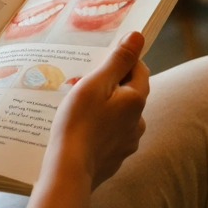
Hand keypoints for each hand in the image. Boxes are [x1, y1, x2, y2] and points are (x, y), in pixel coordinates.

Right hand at [45, 31, 148, 189]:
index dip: (121, 61)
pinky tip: (79, 131)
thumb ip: (118, 60)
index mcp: (136, 100)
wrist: (69, 171)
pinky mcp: (116, 158)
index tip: (98, 62)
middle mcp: (139, 122)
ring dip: (104, 109)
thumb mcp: (96, 83)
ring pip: (119, 115)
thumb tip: (138, 36)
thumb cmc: (78, 123)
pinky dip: (99, 129)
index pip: (139, 69)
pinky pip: (110, 135)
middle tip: (82, 85)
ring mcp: (128, 142)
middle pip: (129, 93)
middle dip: (109, 86)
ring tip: (76, 110)